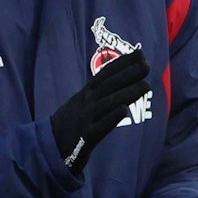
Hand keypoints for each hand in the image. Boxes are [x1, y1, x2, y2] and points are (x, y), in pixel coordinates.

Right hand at [49, 48, 150, 175]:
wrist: (51, 144)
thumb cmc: (73, 121)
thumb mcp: (84, 101)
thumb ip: (101, 90)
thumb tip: (123, 77)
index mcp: (87, 93)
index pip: (106, 74)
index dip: (122, 63)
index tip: (140, 53)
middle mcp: (87, 102)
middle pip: (108, 85)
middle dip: (128, 74)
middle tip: (147, 65)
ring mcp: (86, 118)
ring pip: (107, 103)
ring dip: (127, 93)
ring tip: (146, 86)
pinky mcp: (86, 137)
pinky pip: (100, 127)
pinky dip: (111, 118)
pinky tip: (124, 110)